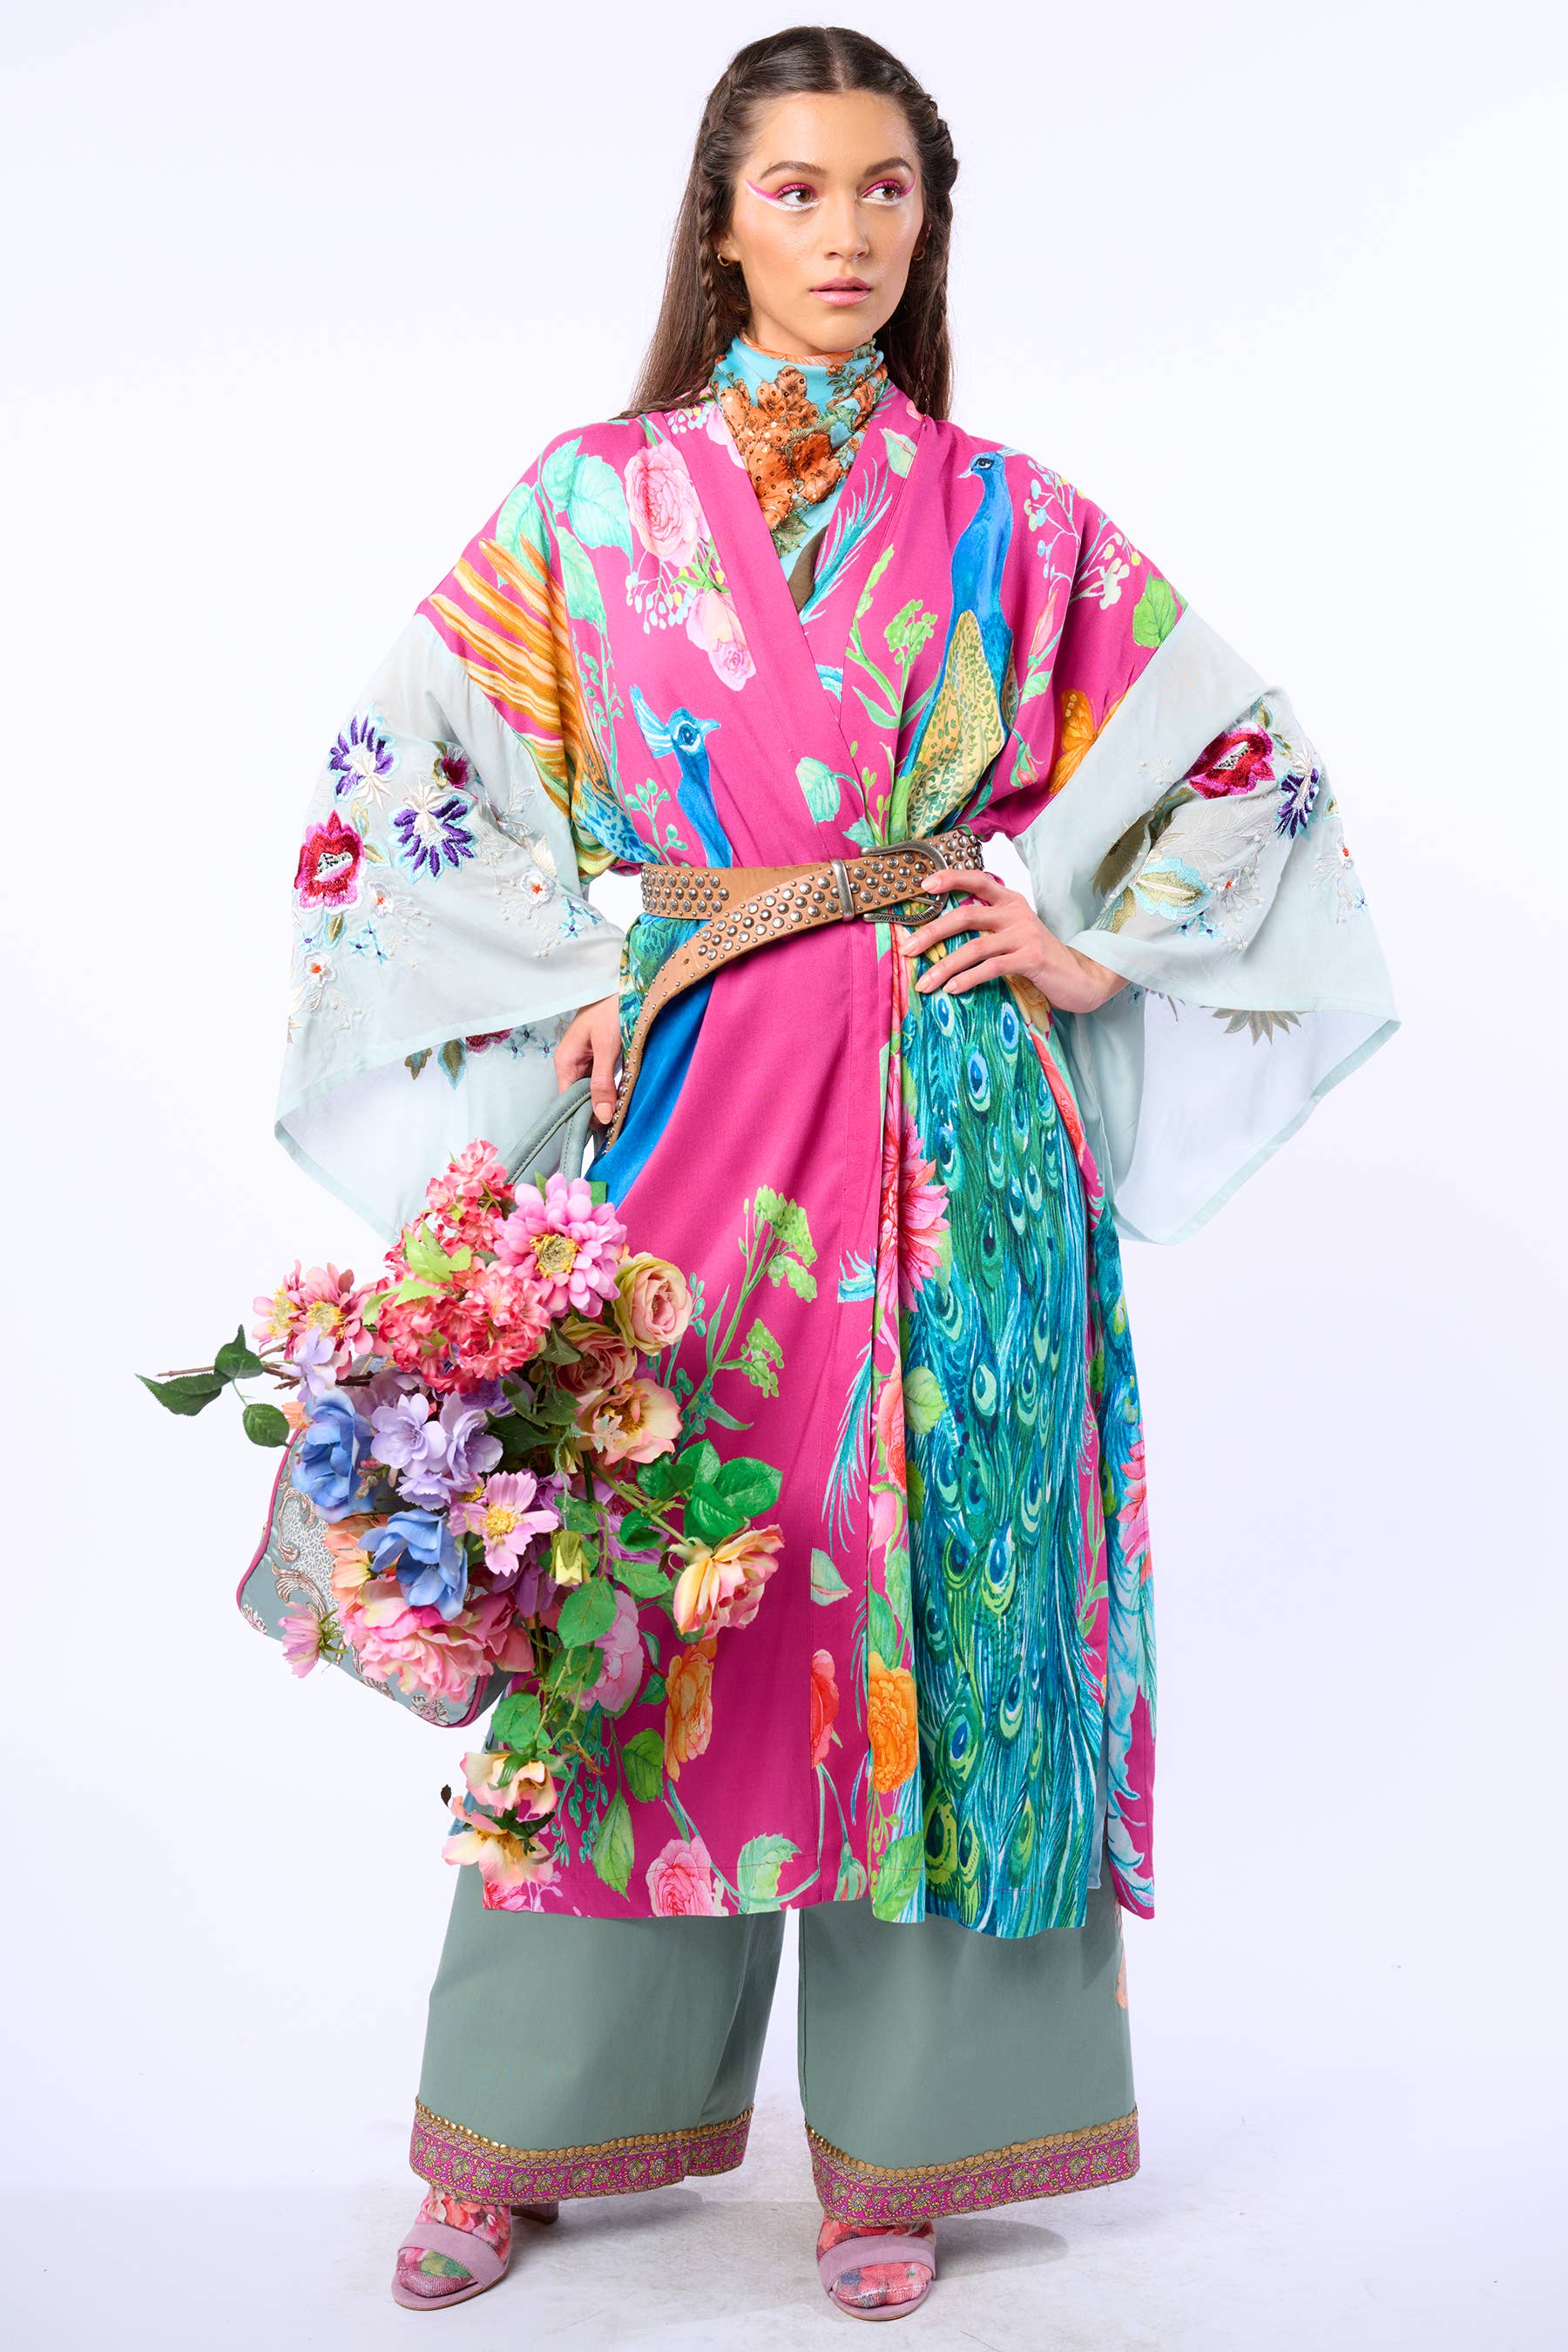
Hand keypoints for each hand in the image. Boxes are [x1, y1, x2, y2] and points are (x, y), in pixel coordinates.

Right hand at [554, 995, 621, 1124]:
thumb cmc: (612, 1007)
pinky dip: (614, 1091)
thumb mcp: (608, 1047)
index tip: (601, 1137)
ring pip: (593, 1092)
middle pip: (580, 1099)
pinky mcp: (600, 1058)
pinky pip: (604, 1081)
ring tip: (623, 1120)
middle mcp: (572, 1064)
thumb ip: (603, 1082)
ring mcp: (586, 1061)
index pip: (567, 1102)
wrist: (627, 982)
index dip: (581, 1120)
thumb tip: (601, 1116)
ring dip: (607, 1103)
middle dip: (597, 1114)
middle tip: (617, 1131)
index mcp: (566, 1061)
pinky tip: (625, 1101)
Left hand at [898, 867, 1127, 1012]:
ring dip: (945, 966)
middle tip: (907, 949)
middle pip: (966, 915)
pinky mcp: (1031, 958)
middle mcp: (1017, 912)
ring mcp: (1025, 934)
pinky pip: (991, 967)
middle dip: (932, 932)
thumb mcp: (1014, 934)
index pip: (977, 880)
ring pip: (975, 947)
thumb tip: (940, 937)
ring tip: (925, 984)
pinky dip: (968, 979)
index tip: (924, 885)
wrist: (1080, 977)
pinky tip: (952, 989)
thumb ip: (988, 928)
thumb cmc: (1039, 958)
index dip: (950, 879)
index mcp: (1011, 901)